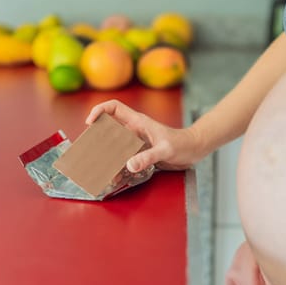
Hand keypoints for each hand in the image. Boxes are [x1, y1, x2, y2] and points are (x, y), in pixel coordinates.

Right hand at [86, 99, 201, 172]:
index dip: (99, 111)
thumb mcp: (165, 150)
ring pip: (114, 145)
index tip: (91, 123)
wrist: (194, 150)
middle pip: (109, 128)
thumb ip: (148, 157)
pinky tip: (115, 176)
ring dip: (106, 155)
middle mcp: (134, 130)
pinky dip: (117, 165)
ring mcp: (137, 142)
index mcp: (138, 122)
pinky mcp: (141, 152)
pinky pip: (124, 157)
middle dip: (98, 139)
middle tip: (90, 152)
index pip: (114, 107)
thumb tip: (129, 165)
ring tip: (100, 168)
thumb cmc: (183, 144)